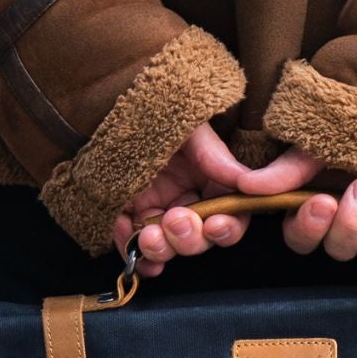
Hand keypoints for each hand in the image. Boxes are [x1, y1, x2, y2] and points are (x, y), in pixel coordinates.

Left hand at [113, 124, 253, 277]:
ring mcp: (155, 211)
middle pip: (199, 239)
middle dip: (189, 238)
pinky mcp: (126, 216)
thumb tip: (246, 181)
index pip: (230, 216)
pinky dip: (129, 247)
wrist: (110, 107)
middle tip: (174, 221)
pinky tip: (126, 234)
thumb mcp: (190, 128)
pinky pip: (130, 243)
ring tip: (148, 237)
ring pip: (166, 247)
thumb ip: (215, 155)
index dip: (227, 228)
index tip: (214, 226)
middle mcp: (186, 202)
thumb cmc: (157, 112)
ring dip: (161, 249)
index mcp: (209, 181)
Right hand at [246, 151, 356, 277]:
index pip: (300, 238)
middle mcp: (341, 229)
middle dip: (351, 220)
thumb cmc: (352, 137)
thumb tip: (246, 185)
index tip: (323, 201)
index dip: (309, 227)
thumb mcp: (318, 146)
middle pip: (337, 249)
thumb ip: (288, 168)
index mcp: (313, 211)